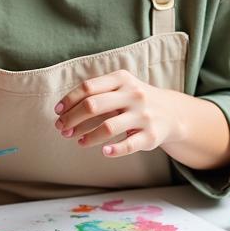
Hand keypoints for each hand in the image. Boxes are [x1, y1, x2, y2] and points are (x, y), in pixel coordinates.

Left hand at [54, 69, 183, 157]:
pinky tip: (103, 152)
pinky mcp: (151, 135)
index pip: (88, 88)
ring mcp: (143, 115)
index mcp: (121, 79)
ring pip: (108, 126)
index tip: (57, 112)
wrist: (172, 112)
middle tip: (61, 129)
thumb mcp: (119, 87)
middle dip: (72, 119)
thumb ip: (95, 94)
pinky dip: (114, 149)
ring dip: (88, 137)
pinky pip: (129, 144)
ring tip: (79, 142)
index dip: (69, 100)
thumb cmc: (134, 99)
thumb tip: (63, 113)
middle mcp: (133, 95)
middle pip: (93, 106)